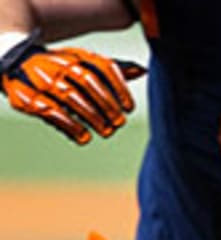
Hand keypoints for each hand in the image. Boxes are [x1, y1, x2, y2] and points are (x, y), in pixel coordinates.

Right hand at [0, 33, 143, 144]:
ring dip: (93, 117)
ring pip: (71, 97)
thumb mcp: (83, 63)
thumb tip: (141, 70)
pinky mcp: (29, 97)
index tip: (129, 108)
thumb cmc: (59, 68)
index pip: (101, 66)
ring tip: (106, 132)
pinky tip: (85, 137)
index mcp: (75, 55)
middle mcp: (58, 64)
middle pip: (87, 81)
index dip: (118, 87)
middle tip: (119, 123)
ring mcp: (43, 79)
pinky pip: (53, 112)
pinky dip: (72, 127)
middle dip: (107, 104)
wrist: (15, 64)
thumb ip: (110, 69)